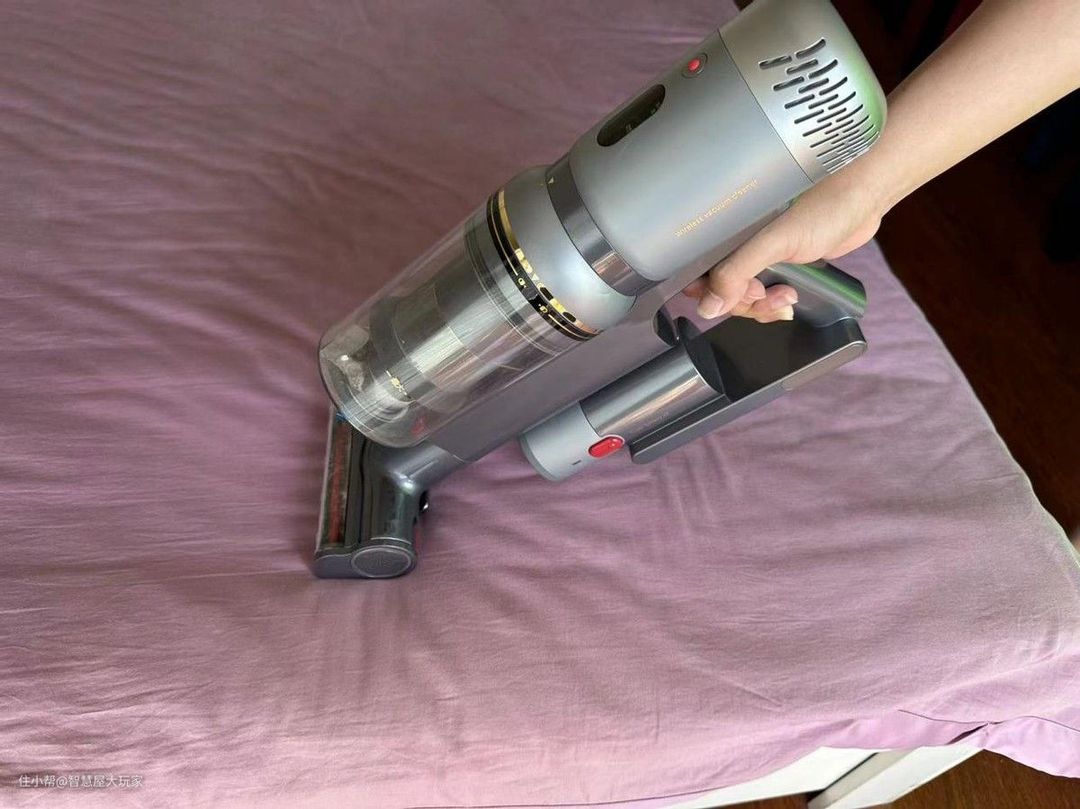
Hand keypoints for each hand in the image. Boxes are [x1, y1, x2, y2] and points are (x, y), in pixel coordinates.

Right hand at [684, 165, 887, 321]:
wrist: (863, 197)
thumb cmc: (823, 205)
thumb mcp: (774, 242)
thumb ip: (736, 272)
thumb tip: (708, 306)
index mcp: (728, 231)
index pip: (700, 272)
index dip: (713, 293)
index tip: (738, 294)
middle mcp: (740, 244)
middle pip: (722, 291)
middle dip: (744, 303)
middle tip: (765, 295)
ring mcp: (761, 256)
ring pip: (745, 297)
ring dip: (762, 307)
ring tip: (787, 298)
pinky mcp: (781, 265)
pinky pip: (765, 295)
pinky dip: (774, 304)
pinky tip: (791, 299)